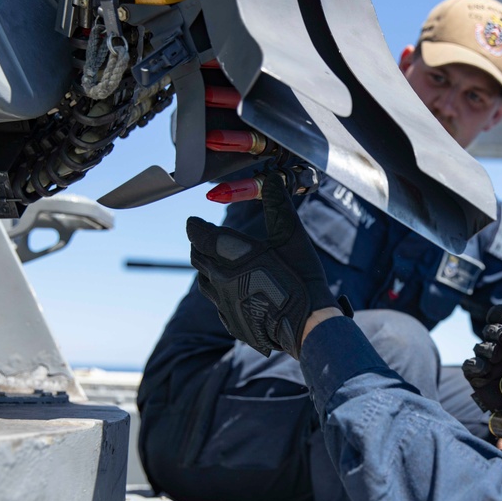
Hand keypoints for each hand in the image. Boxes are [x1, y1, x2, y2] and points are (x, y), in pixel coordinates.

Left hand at [187, 172, 338, 358]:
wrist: (307, 324)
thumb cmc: (300, 276)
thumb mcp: (290, 235)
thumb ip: (277, 205)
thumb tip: (272, 177)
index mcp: (231, 254)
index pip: (199, 236)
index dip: (195, 227)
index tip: (194, 222)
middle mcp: (220, 279)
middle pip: (198, 258)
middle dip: (198, 246)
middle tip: (202, 239)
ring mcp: (224, 303)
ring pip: (204, 282)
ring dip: (206, 269)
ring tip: (215, 263)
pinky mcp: (232, 322)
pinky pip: (218, 304)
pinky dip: (220, 292)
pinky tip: (232, 291)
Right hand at [462, 303, 501, 443]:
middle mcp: (501, 345)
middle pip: (491, 328)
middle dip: (496, 330)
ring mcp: (489, 361)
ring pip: (481, 346)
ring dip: (488, 348)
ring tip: (498, 357)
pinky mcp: (478, 378)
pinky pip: (470, 366)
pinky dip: (476, 365)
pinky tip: (486, 369)